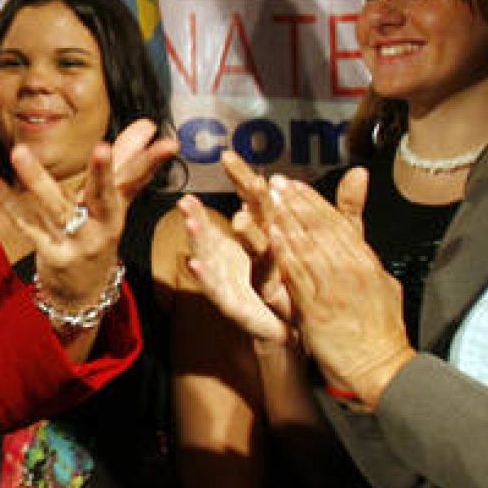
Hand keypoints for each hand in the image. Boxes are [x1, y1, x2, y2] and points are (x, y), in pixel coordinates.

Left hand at [0, 118, 177, 307]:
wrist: (83, 293)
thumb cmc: (98, 236)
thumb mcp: (115, 203)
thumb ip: (129, 162)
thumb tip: (150, 124)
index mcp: (117, 211)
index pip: (134, 181)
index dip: (148, 161)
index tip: (168, 143)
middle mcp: (101, 228)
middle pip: (103, 196)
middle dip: (104, 173)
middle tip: (103, 147)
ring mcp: (75, 243)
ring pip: (55, 208)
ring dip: (36, 179)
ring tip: (18, 151)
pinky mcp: (50, 255)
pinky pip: (26, 225)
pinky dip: (8, 202)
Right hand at [176, 193, 290, 347]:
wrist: (286, 331)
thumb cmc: (284, 288)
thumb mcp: (294, 249)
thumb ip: (296, 218)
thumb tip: (298, 182)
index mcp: (254, 241)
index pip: (248, 205)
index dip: (238, 182)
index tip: (228, 157)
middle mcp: (234, 258)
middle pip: (218, 229)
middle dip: (202, 210)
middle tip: (189, 192)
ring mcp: (229, 281)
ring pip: (211, 256)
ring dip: (198, 237)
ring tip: (189, 219)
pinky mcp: (232, 306)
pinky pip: (217, 291)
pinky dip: (204, 278)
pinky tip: (193, 264)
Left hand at [261, 174, 413, 408]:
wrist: (379, 365)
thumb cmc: (379, 327)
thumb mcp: (380, 279)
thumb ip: (362, 244)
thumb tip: (365, 224)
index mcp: (366, 261)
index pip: (336, 222)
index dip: (313, 201)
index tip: (294, 184)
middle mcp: (352, 269)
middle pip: (320, 228)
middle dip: (296, 203)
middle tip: (277, 183)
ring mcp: (335, 288)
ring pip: (308, 246)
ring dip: (288, 221)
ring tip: (270, 200)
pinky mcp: (318, 308)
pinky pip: (299, 276)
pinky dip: (285, 253)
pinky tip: (271, 236)